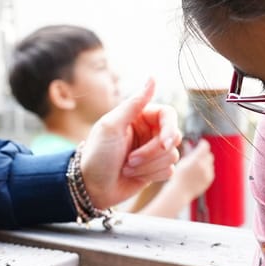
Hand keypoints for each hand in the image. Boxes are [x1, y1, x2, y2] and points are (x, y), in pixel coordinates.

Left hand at [77, 76, 181, 209]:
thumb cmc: (97, 155)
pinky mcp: (155, 168)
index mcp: (140, 116)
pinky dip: (151, 175)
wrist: (91, 187)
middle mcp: (149, 131)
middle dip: (152, 153)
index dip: (169, 129)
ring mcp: (153, 151)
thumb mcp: (111, 126)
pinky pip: (169, 170)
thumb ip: (134, 102)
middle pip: (173, 137)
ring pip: (172, 155)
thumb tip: (153, 77)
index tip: (163, 144)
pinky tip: (134, 176)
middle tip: (129, 161)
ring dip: (148, 166)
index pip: (169, 115)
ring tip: (127, 168)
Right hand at [167, 138, 215, 200]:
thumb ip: (189, 152)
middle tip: (198, 155)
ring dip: (205, 162)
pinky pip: (210, 171)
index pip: (205, 146)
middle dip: (204, 154)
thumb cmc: (178, 176)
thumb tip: (190, 144)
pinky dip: (206, 170)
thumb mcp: (182, 162)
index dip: (203, 144)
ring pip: (210, 163)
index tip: (200, 143)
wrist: (180, 192)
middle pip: (209, 155)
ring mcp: (208, 173)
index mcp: (196, 160)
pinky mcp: (209, 179)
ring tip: (196, 166)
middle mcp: (204, 166)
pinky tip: (198, 173)